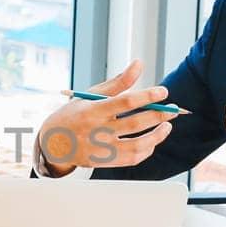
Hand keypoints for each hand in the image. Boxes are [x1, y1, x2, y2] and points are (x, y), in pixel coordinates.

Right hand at [35, 58, 178, 175]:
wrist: (52, 143)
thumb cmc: (74, 114)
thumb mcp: (90, 95)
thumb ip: (118, 82)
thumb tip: (139, 64)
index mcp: (93, 110)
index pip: (125, 102)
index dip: (147, 96)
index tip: (163, 92)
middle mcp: (96, 130)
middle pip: (135, 124)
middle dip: (159, 115)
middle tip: (173, 109)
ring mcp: (100, 149)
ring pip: (137, 146)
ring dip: (157, 136)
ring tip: (167, 125)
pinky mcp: (103, 162)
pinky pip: (131, 159)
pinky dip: (146, 149)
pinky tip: (153, 140)